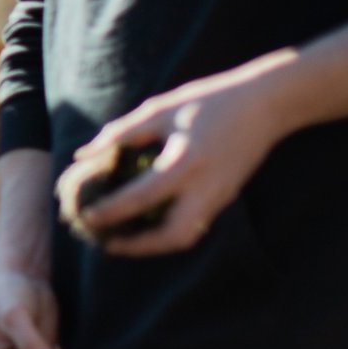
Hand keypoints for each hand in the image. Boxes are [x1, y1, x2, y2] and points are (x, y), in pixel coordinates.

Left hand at [72, 66, 282, 257]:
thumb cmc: (207, 100)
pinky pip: (196, 224)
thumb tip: (82, 156)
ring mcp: (220, 196)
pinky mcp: (226, 196)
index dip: (112, 211)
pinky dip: (170, 231)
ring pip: (187, 236)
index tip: (87, 217)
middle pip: (174, 237)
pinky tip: (147, 224)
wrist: (265, 103)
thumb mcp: (158, 110)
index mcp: (184, 162)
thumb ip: (118, 134)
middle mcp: (206, 187)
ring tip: (124, 239)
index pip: (141, 197)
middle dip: (140, 247)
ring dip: (155, 245)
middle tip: (108, 243)